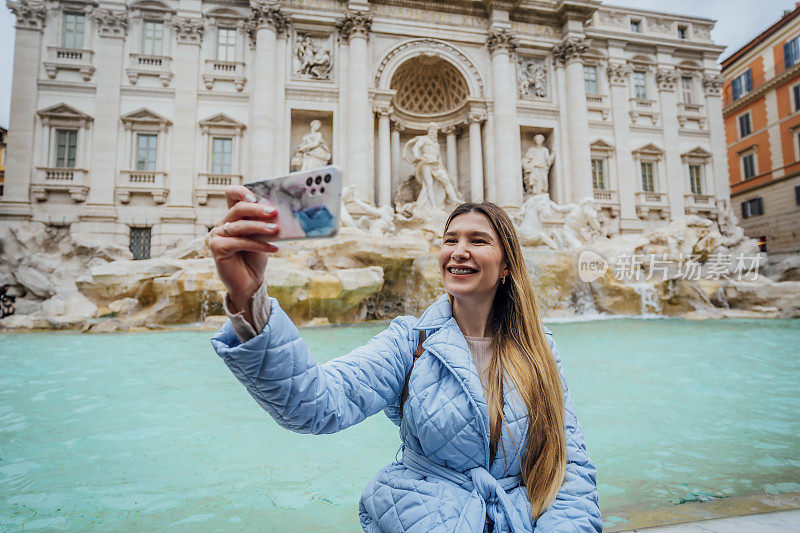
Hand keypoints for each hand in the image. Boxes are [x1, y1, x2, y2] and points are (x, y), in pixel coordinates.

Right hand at [209, 186, 279, 311]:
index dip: (240, 191)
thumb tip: (276, 210)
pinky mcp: (216, 247)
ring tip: (275, 230)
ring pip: (240, 226)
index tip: (255, 196)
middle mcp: (223, 223)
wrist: (250, 281)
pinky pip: (240, 242)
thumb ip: (263, 222)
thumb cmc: (256, 257)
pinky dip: (259, 245)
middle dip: (257, 209)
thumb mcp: (262, 236)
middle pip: (238, 209)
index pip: (231, 195)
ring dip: (260, 227)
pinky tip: (274, 248)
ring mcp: (217, 234)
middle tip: (273, 212)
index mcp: (233, 216)